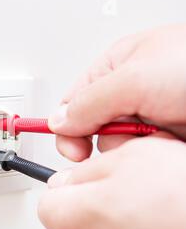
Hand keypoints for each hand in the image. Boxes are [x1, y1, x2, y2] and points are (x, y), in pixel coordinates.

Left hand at [38, 135, 185, 228]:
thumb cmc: (182, 197)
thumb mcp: (128, 157)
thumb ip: (86, 170)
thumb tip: (68, 179)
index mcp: (73, 219)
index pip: (48, 202)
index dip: (67, 186)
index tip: (83, 180)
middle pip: (70, 222)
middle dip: (88, 203)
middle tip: (121, 188)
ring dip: (110, 222)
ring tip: (145, 208)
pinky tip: (154, 227)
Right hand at [48, 24, 185, 160]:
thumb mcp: (134, 77)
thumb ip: (87, 101)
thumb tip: (57, 122)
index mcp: (115, 69)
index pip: (72, 103)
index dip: (67, 128)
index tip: (74, 152)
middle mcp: (130, 94)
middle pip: (94, 130)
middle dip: (110, 140)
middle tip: (129, 137)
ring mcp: (150, 118)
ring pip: (119, 149)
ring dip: (136, 150)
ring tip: (163, 136)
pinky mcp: (167, 139)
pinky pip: (144, 159)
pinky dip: (154, 159)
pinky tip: (171, 147)